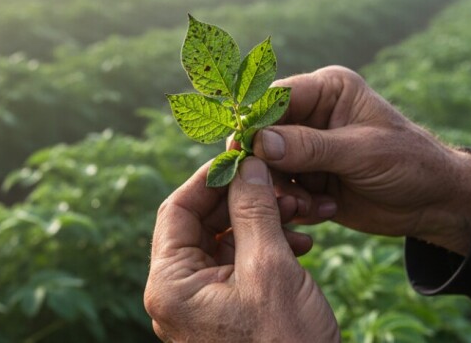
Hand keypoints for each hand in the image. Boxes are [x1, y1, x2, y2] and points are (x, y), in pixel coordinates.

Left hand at [144, 158, 339, 342]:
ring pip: (224, 242)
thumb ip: (254, 211)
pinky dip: (266, 249)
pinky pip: (238, 266)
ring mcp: (200, 305)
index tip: (242, 158)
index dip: (209, 179)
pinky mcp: (225, 313)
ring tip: (300, 214)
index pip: (175, 210)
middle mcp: (177, 294)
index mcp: (170, 284)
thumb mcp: (269, 268)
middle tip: (280, 184)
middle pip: (200, 224)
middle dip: (243, 201)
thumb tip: (246, 166)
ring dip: (261, 222)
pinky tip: (300, 243)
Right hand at [254, 66, 470, 254]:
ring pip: (267, 168)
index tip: (241, 149)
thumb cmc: (410, 163)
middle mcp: (311, 116)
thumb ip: (311, 147)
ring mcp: (306, 149)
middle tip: (278, 191)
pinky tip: (323, 212)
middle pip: (262, 135)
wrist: (435, 204)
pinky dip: (295, 206)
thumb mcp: (363, 152)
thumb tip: (260, 143)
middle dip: (267, 166)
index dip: (254, 122)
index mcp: (327, 90)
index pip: (276, 98)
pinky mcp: (307, 179)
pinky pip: (281, 191)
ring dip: (283, 191)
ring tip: (309, 207)